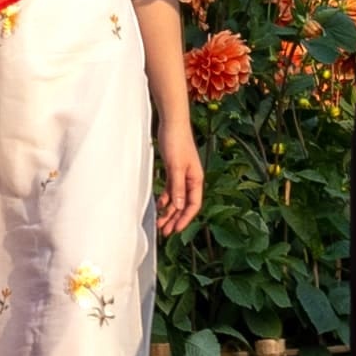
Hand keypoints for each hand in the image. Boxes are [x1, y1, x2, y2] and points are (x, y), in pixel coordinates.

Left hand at [153, 116, 206, 238]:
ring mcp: (182, 175)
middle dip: (175, 219)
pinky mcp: (174, 170)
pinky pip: (171, 189)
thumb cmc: (177, 141)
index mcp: (196, 179)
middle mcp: (191, 179)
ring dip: (169, 211)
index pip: (193, 205)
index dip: (185, 219)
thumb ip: (177, 187)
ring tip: (161, 223)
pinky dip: (166, 199)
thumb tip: (178, 206)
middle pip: (184, 205)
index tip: (176, 230)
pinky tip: (160, 205)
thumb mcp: (176, 167)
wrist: (172, 123)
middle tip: (165, 232)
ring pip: (177, 199)